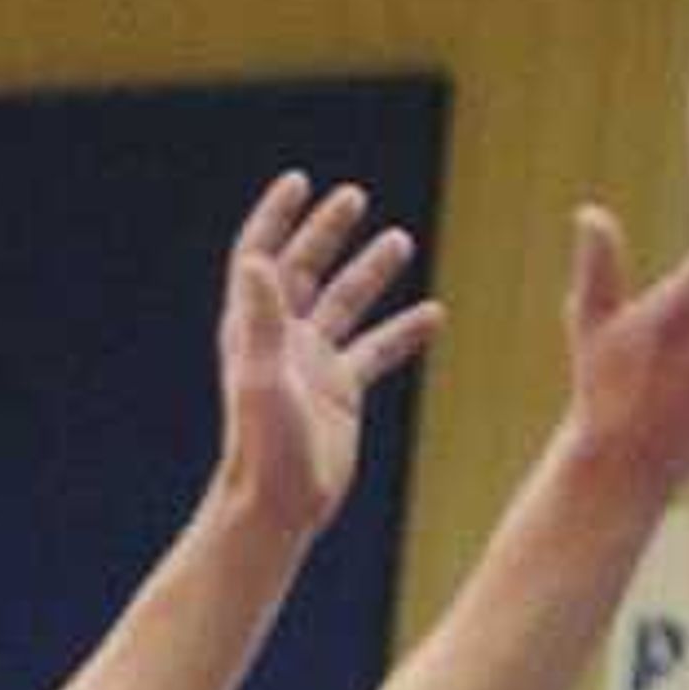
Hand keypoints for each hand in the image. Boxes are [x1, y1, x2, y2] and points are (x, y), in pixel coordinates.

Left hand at [214, 172, 443, 541]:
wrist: (280, 506)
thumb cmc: (265, 448)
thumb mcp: (264, 378)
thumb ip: (262, 318)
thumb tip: (257, 259)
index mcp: (255, 326)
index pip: (262, 255)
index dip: (277, 217)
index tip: (300, 183)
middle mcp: (282, 338)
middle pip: (305, 268)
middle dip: (328, 232)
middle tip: (355, 198)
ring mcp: (314, 364)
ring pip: (346, 305)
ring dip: (371, 272)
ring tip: (401, 240)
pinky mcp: (341, 393)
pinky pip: (376, 351)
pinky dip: (403, 332)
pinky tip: (434, 316)